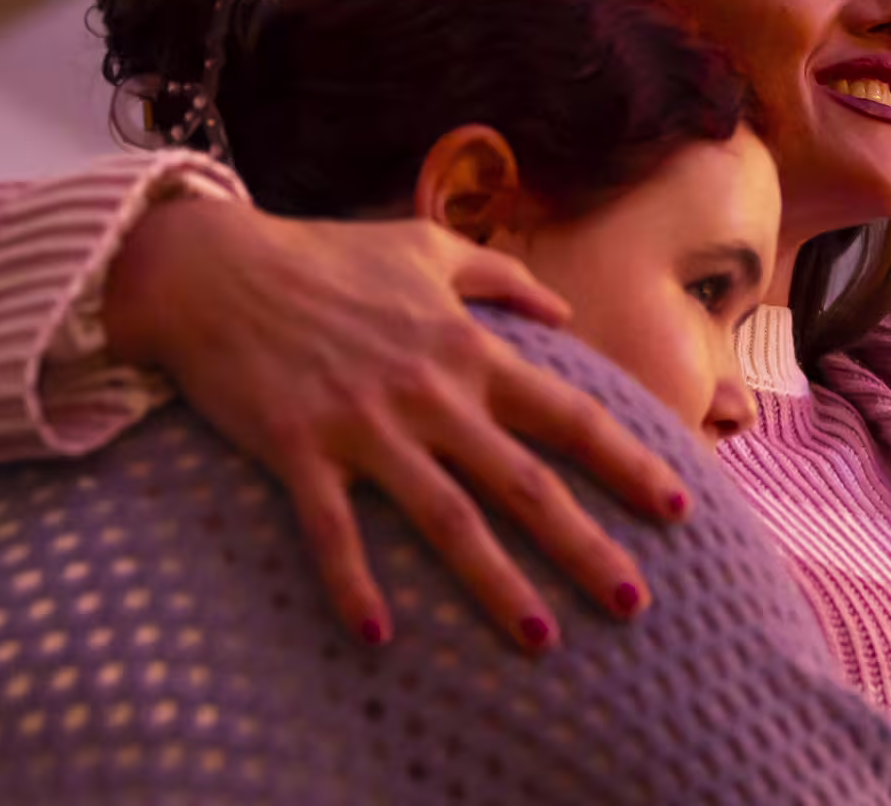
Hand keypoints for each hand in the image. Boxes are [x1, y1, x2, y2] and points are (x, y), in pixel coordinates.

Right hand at [103, 196, 690, 651]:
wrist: (214, 267)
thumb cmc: (325, 256)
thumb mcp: (425, 249)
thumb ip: (502, 279)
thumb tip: (563, 314)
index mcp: (468, 348)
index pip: (568, 414)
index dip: (627, 462)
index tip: (677, 505)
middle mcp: (431, 393)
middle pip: (525, 482)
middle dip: (584, 545)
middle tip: (635, 601)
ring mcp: (366, 425)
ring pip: (446, 518)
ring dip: (495, 584)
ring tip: (542, 641)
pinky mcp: (299, 448)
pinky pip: (332, 529)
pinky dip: (353, 582)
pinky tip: (378, 637)